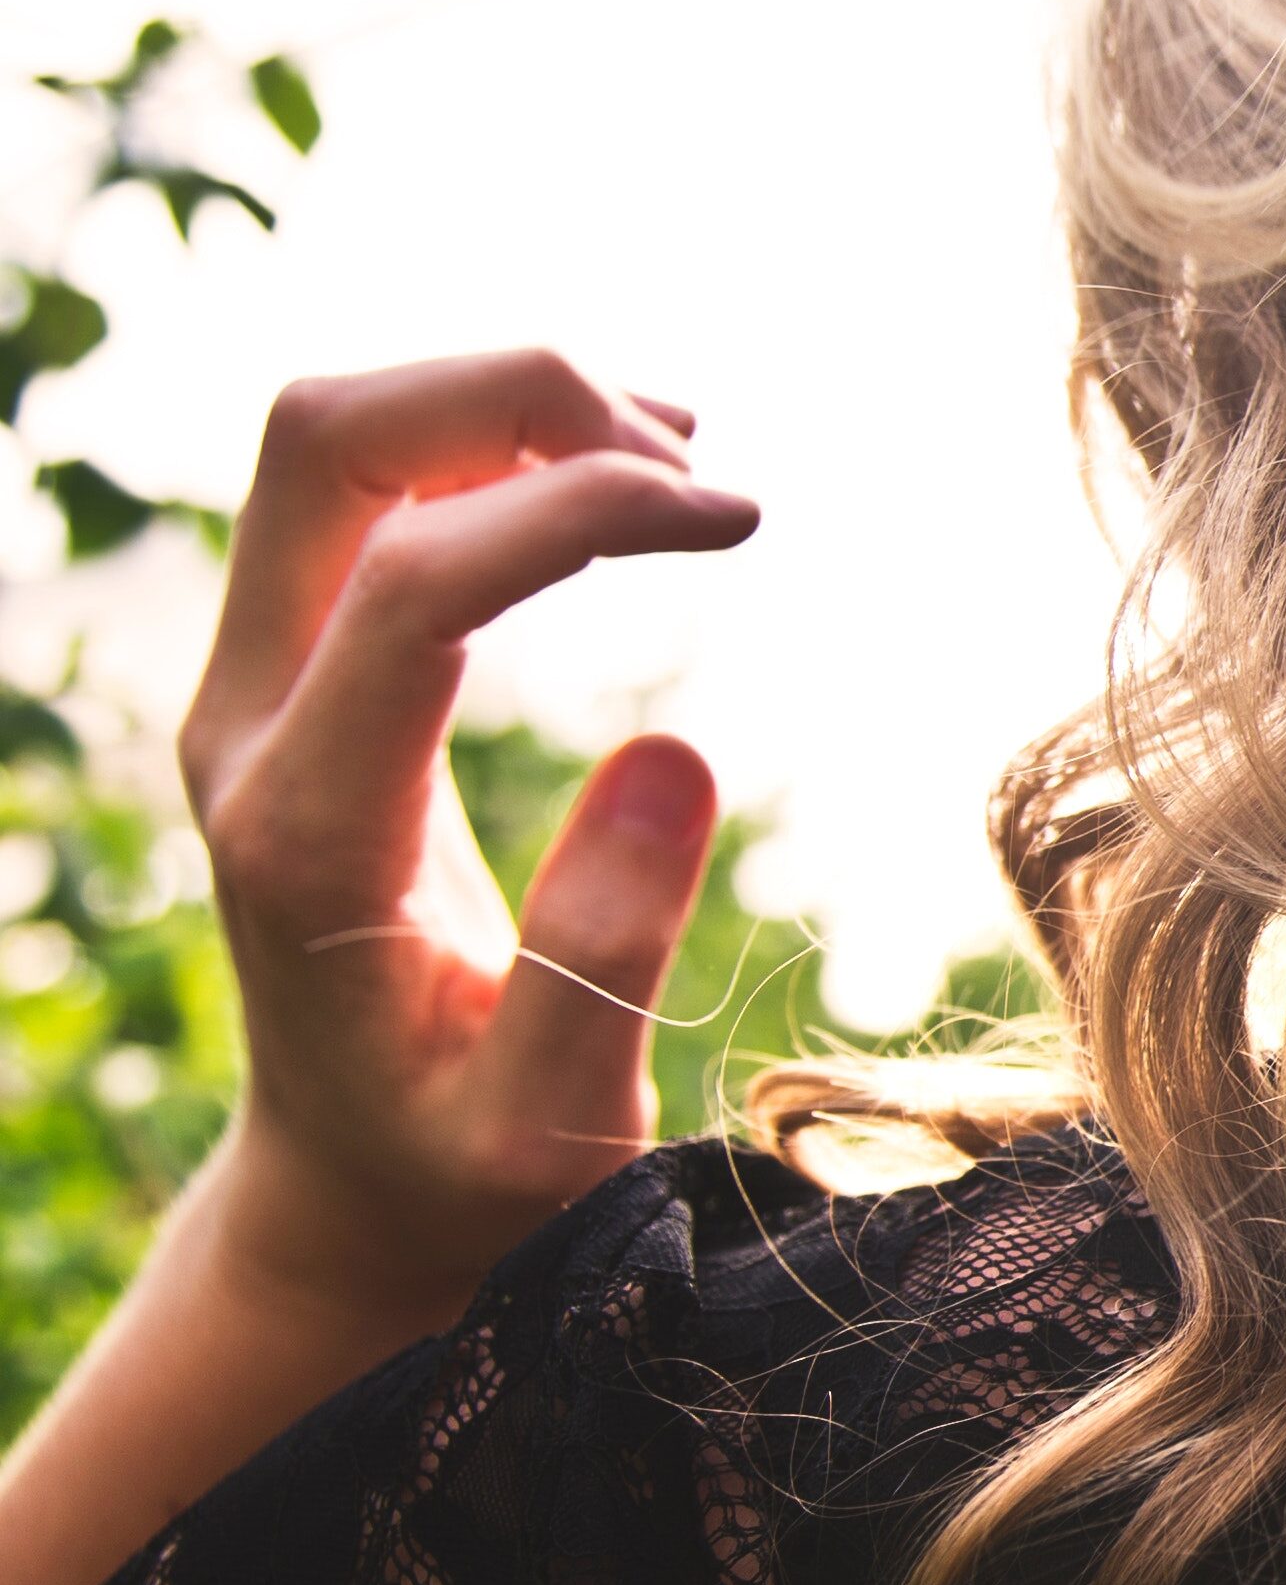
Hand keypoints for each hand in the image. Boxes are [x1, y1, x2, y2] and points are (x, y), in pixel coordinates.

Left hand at [175, 352, 758, 1340]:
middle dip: (518, 396)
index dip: (580, 506)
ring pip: (338, 440)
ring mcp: (255, 689)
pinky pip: (367, 487)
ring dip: (506, 406)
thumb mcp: (552, 1122)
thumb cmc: (465, 1174)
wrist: (348, 1189)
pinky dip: (491, 441)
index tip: (740, 520)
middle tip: (697, 467)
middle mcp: (246, 730)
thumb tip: (678, 751)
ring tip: (681, 466)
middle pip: (326, 445)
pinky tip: (620, 481)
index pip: (412, 577)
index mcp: (308, 833)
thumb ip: (603, 953)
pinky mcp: (295, 673)